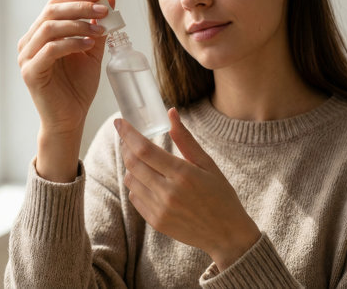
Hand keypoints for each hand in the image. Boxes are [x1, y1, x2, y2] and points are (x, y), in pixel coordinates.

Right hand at [17, 0, 114, 180]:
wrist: (70, 117)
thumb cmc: (78, 85)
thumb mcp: (92, 51)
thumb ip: (98, 27)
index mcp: (41, 33)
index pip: (55, 3)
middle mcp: (29, 41)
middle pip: (52, 11)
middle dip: (80, 7)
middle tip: (103, 10)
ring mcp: (26, 56)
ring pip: (50, 28)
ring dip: (78, 25)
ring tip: (100, 30)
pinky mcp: (30, 72)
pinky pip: (50, 50)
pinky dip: (72, 43)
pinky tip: (89, 44)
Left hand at [117, 108, 260, 270]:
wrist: (227, 235)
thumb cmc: (221, 195)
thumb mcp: (207, 163)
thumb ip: (185, 139)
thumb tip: (171, 112)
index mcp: (182, 174)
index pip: (144, 149)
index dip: (128, 134)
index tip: (119, 121)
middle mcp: (168, 192)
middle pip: (132, 163)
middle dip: (126, 146)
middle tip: (128, 138)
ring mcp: (160, 210)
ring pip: (130, 180)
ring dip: (130, 165)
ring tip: (141, 159)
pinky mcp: (156, 222)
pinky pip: (134, 197)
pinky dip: (136, 184)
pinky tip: (147, 179)